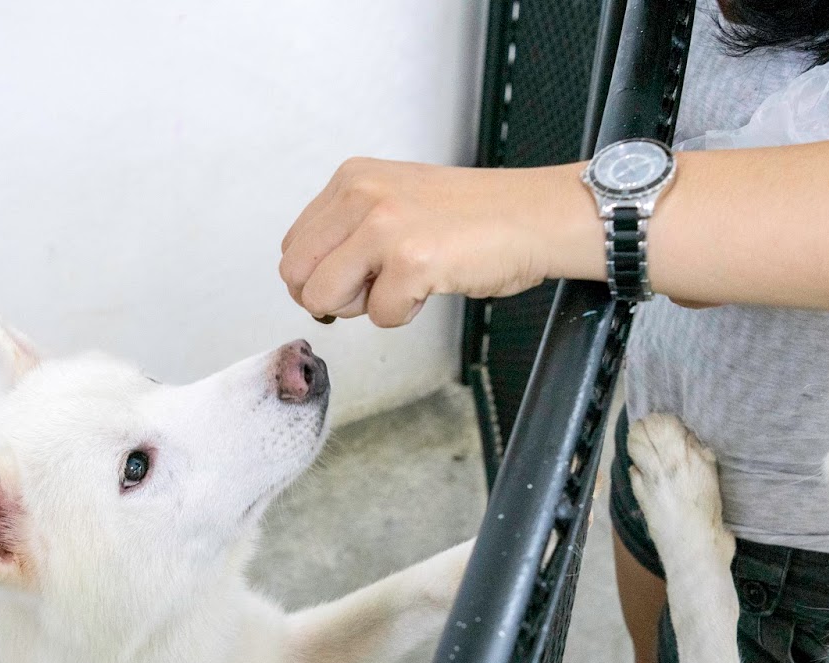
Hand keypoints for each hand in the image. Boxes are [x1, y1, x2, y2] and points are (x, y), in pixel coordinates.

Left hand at [278, 157, 601, 326]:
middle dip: (330, 297)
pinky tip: (433, 285)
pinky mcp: (411, 261)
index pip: (293, 247)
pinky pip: (378, 317)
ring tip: (403, 284)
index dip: (319, 276)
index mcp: (351, 179)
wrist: (535, 215)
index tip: (356, 277)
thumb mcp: (395, 199)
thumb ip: (349, 228)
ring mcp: (383, 227)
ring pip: (324, 298)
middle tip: (374, 290)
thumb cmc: (474, 216)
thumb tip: (308, 280)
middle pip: (296, 275)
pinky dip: (403, 315)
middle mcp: (360, 196)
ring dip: (363, 307)